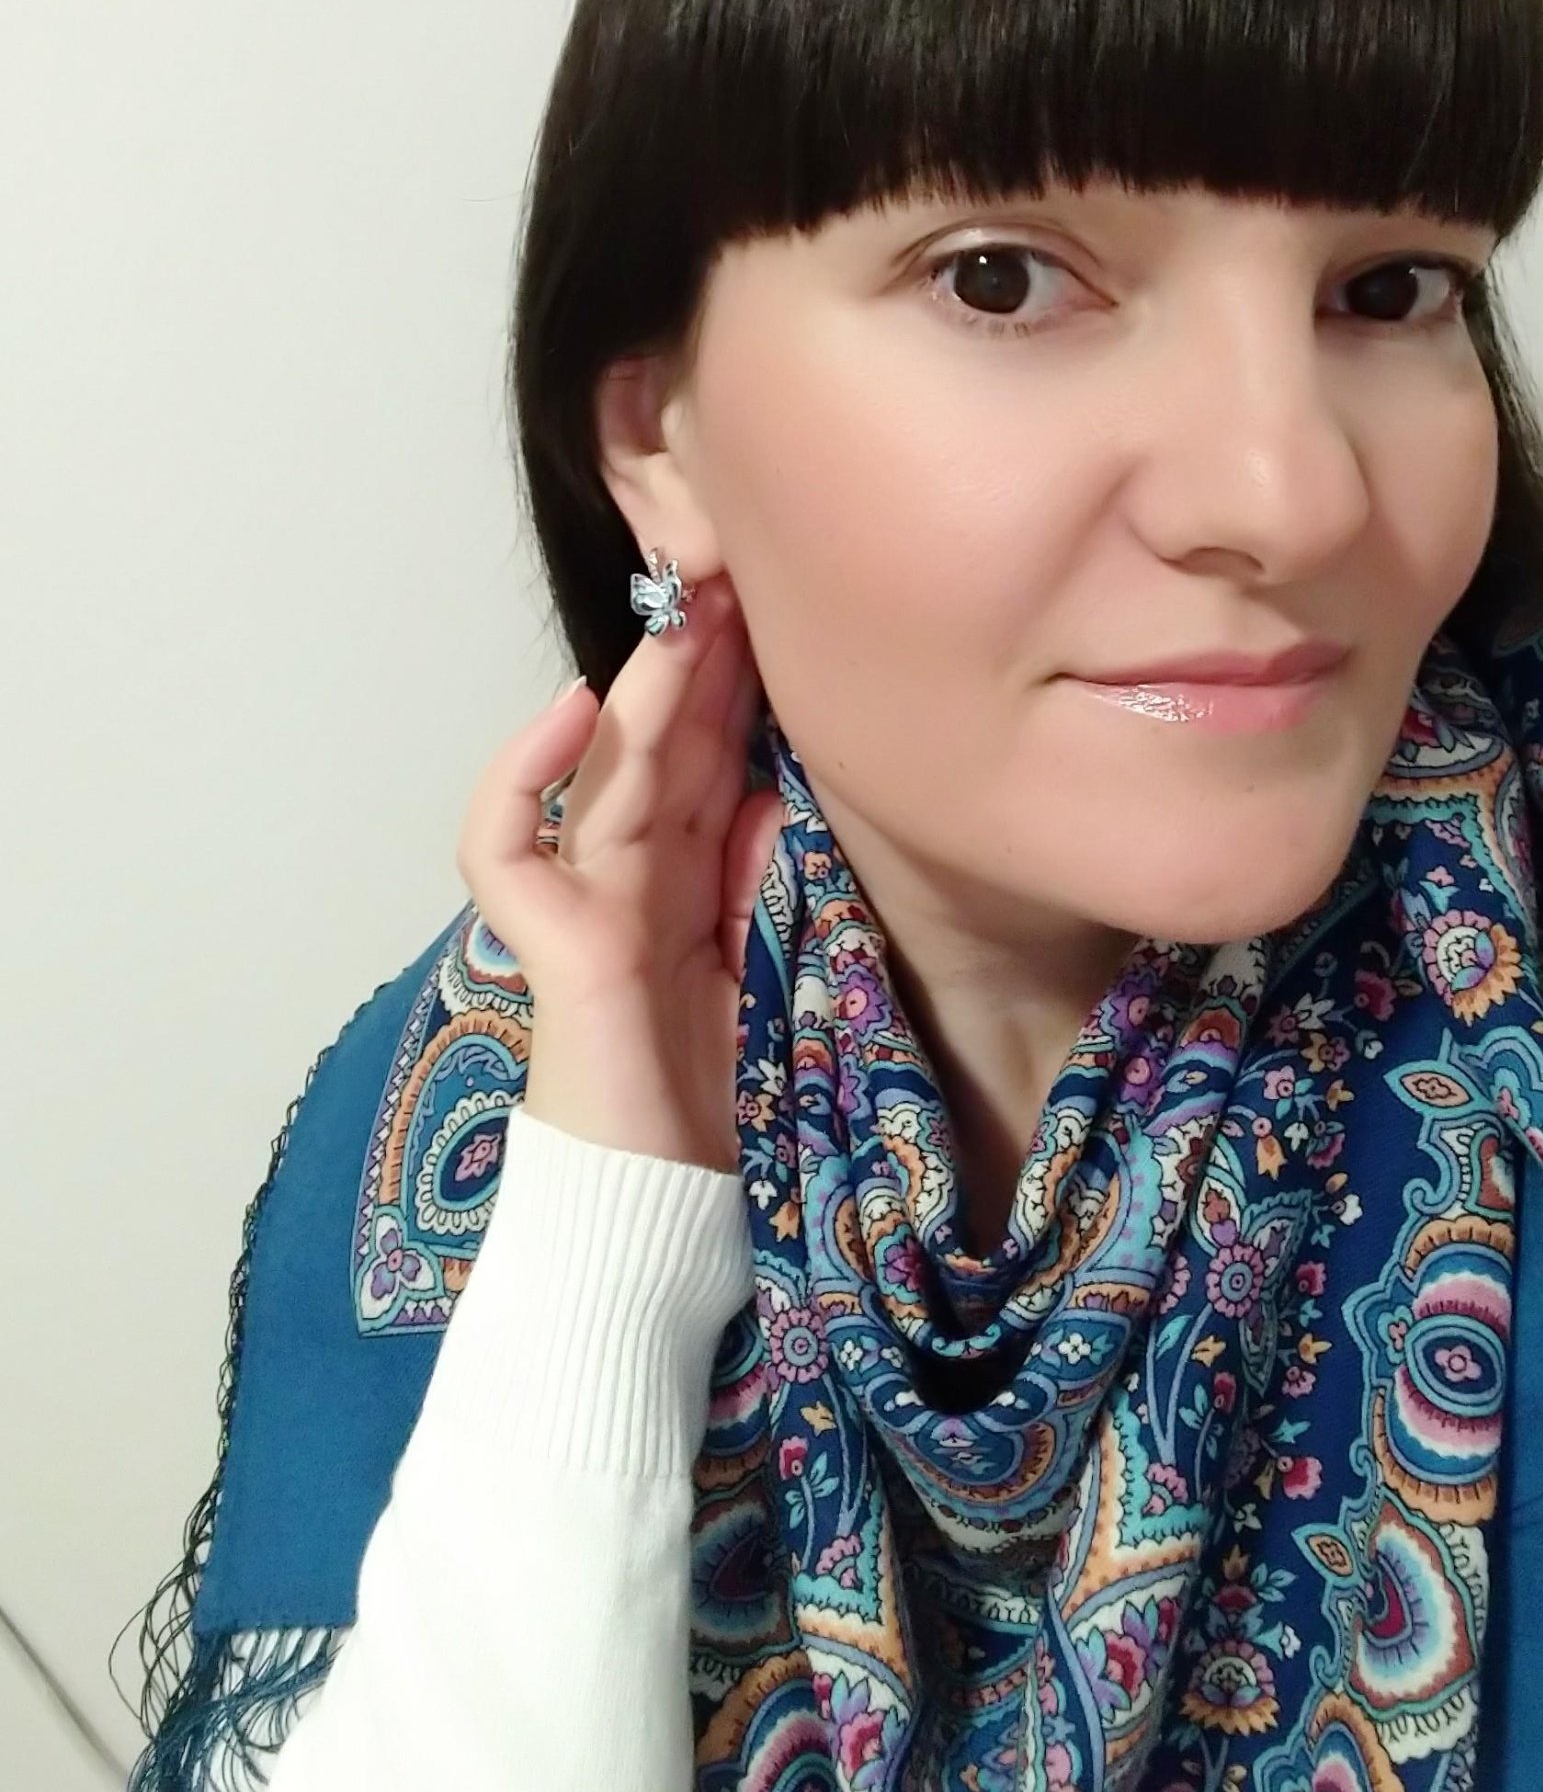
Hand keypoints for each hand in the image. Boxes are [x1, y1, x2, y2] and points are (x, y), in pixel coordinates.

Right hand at [455, 572, 784, 1171]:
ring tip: (684, 613)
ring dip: (642, 689)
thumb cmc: (726, 1109)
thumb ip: (767, 883)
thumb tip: (782, 792)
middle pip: (660, 749)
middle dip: (699, 663)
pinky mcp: (554, 943)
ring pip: (600, 771)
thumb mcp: (775, 968)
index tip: (786, 617)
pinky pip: (507, 845)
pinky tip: (570, 714)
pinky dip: (522, 776)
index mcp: (692, 887)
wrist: (666, 1215)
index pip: (712, 763)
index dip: (739, 691)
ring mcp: (587, 905)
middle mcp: (635, 882)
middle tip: (740, 575)